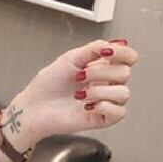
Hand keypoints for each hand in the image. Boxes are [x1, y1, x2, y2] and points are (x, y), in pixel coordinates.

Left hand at [5, 37, 138, 146]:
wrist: (33, 107)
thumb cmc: (46, 85)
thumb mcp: (69, 58)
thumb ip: (94, 48)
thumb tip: (116, 43)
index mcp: (101, 67)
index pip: (128, 57)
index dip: (123, 53)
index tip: (106, 52)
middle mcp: (105, 84)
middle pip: (124, 73)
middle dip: (100, 72)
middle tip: (79, 76)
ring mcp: (104, 101)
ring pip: (124, 93)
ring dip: (99, 91)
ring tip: (79, 95)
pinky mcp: (101, 118)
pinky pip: (119, 112)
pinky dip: (104, 106)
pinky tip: (87, 105)